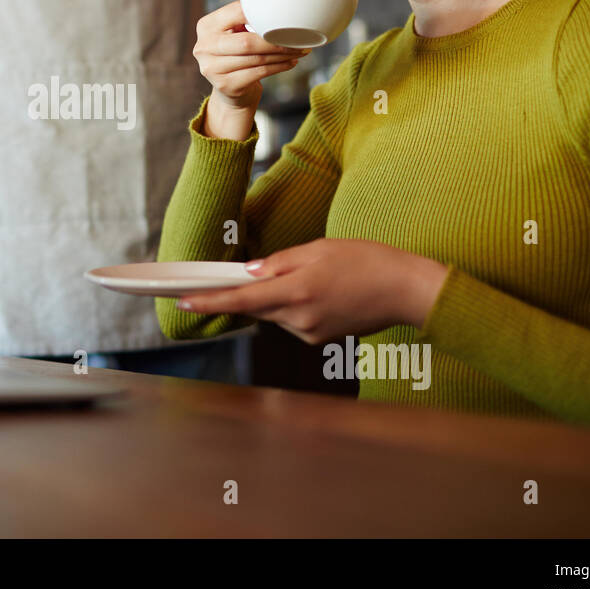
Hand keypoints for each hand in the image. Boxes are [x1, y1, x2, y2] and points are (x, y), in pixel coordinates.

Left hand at [175, 238, 449, 343]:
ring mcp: (309, 333)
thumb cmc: (367, 260)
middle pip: (256, 306)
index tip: (182, 300)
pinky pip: (292, 320)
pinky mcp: (318, 340)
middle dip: (249, 291)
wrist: (406, 290)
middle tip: (251, 274)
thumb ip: (280, 262)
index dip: (209, 301)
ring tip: (313, 275)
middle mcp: (299, 318)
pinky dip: (294, 305)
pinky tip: (321, 290)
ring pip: (275, 313)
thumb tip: (249, 273)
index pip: (241, 301)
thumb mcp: (319, 249)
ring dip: (277, 296)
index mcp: (296, 291)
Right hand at [193, 1, 310, 113]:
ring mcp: (212, 68)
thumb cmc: (237, 55)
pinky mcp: (225, 85)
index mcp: (206, 26)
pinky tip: (290, 62)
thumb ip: (246, 19)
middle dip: (276, 40)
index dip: (261, 12)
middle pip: (247, 41)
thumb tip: (280, 7)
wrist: (230, 90)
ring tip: (298, 50)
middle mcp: (203, 47)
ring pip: (256, 58)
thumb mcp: (234, 33)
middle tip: (297, 39)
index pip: (236, 12)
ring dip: (282, 54)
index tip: (283, 14)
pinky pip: (259, 72)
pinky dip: (279, 67)